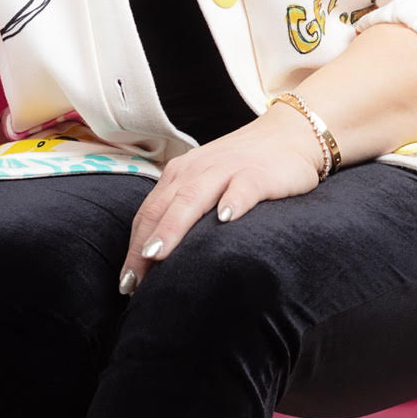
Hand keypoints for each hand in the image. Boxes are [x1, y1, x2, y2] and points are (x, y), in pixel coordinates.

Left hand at [118, 104, 326, 294]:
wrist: (290, 135)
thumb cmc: (243, 168)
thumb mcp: (206, 184)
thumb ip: (183, 210)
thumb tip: (157, 258)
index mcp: (180, 175)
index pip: (149, 213)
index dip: (134, 246)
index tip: (126, 281)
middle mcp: (196, 170)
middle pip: (163, 208)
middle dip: (144, 243)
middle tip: (132, 280)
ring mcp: (227, 169)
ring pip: (193, 197)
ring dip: (173, 226)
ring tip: (158, 255)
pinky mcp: (260, 173)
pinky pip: (244, 187)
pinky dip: (233, 201)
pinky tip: (226, 219)